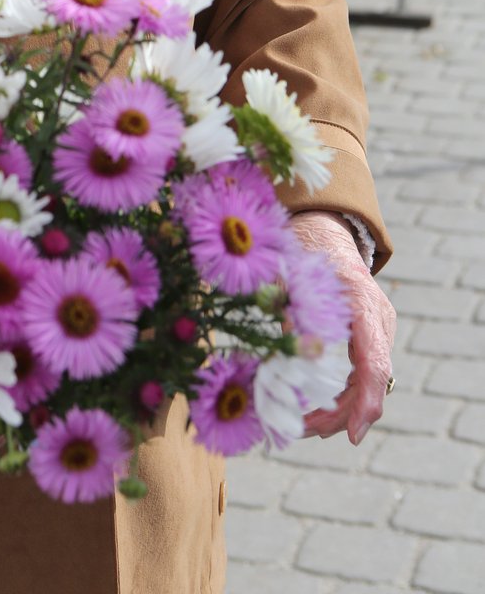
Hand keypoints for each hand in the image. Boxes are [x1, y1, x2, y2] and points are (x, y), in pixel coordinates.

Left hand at [289, 210, 395, 445]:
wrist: (323, 229)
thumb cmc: (304, 249)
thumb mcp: (291, 277)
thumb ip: (291, 312)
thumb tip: (288, 354)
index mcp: (363, 306)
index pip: (373, 365)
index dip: (364, 403)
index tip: (354, 436)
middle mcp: (377, 321)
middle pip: (369, 382)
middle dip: (340, 415)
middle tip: (302, 431)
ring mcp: (376, 329)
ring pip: (365, 382)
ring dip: (338, 409)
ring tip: (304, 427)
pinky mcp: (367, 335)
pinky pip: (359, 372)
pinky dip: (340, 393)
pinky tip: (316, 410)